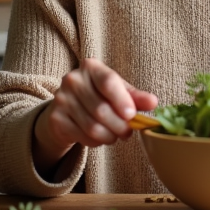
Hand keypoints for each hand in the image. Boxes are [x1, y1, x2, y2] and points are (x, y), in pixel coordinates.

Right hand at [33, 58, 157, 171]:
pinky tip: (99, 137)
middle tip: (128, 132)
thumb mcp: (118, 91)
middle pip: (101, 109)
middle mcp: (73, 80)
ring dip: (110, 136)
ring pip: (92, 127)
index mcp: (91, 67)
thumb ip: (135, 97)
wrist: (66, 108)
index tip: (131, 115)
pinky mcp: (56, 118)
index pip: (108, 82)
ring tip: (115, 135)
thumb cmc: (98, 96)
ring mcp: (61, 99)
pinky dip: (96, 142)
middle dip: (120, 126)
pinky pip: (82, 136)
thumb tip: (153, 102)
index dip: (122, 100)